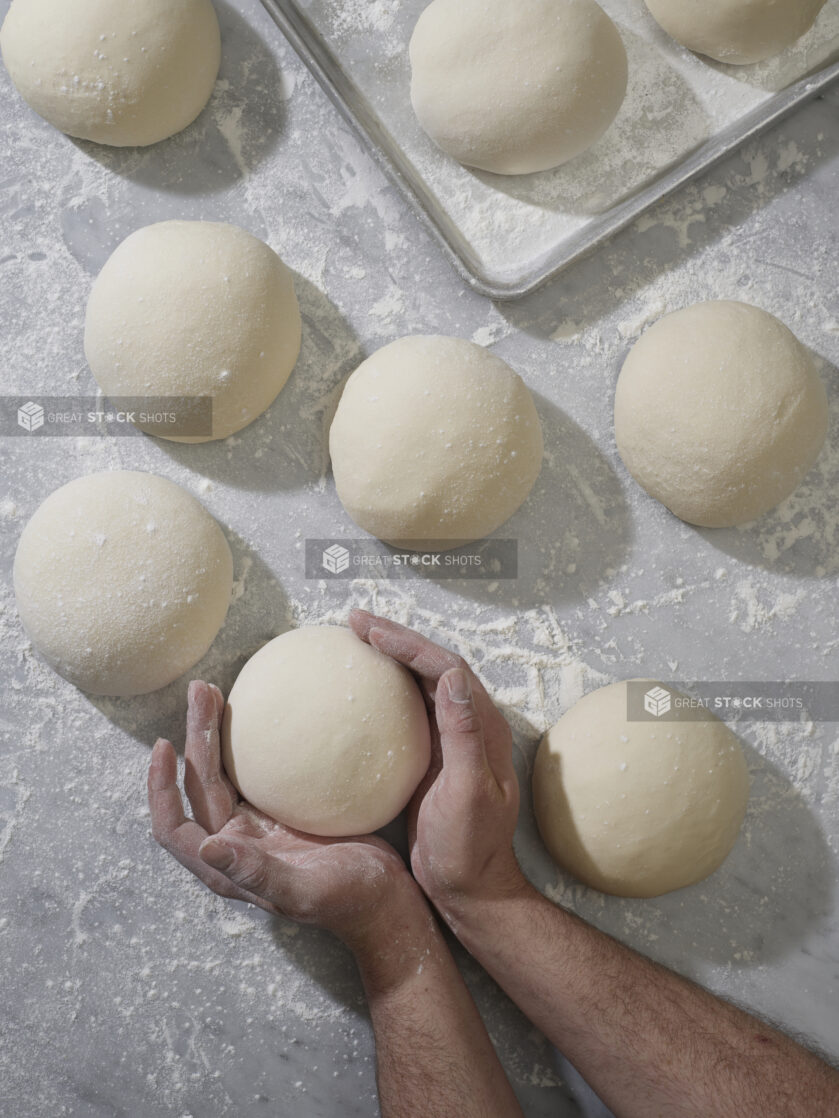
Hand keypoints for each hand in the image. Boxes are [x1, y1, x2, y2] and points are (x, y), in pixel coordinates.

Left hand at [148, 680, 414, 949]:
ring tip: (216, 693)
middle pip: (198, 786)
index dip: (161, 788)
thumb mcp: (304, 890)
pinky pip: (251, 774)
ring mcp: (257, 828)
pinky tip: (255, 718)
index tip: (164, 743)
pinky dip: (244, 745)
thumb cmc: (349, 900)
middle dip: (195, 738)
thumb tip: (209, 846)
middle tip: (202, 690)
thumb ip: (257, 872)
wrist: (385, 899)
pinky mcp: (282, 814)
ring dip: (213, 736)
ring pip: (221, 775)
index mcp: (228, 867)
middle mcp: (234, 844)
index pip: (175, 827)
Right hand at [349, 611, 525, 922]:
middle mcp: (469, 726)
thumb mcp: (467, 792)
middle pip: (433, 665)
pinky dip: (385, 690)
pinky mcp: (431, 756)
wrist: (469, 888)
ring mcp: (450, 740)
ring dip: (391, 657)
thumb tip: (453, 677)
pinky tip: (359, 690)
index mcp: (483, 728)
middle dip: (397, 638)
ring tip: (356, 640)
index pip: (446, 668)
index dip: (410, 644)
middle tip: (355, 621)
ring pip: (421, 683)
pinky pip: (408, 709)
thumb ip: (463, 736)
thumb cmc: (469, 847)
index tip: (372, 631)